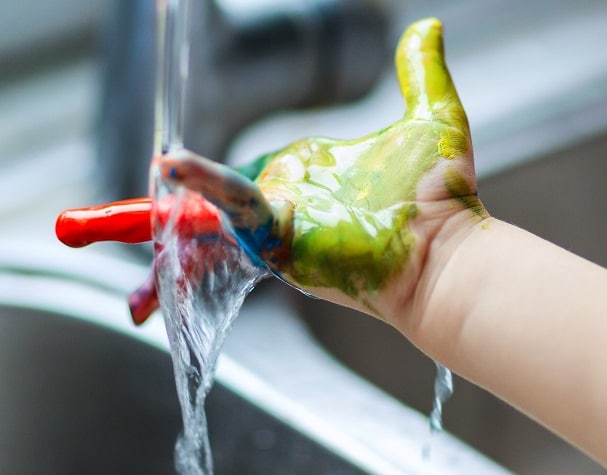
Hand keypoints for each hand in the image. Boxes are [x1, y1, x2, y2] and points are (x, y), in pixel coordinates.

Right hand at [56, 18, 486, 325]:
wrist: (450, 252)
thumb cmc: (443, 197)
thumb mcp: (431, 119)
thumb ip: (420, 74)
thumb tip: (427, 27)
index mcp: (311, 171)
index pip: (252, 169)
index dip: (214, 174)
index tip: (175, 171)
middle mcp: (289, 199)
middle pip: (217, 196)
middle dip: (174, 205)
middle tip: (121, 204)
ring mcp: (282, 223)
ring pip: (208, 215)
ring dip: (163, 218)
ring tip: (89, 224)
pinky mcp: (281, 241)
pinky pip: (232, 208)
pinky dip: (204, 187)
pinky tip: (170, 168)